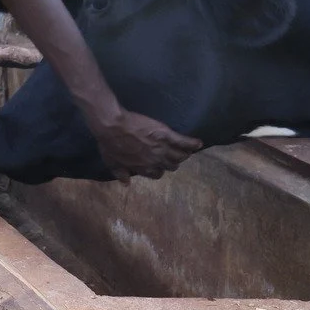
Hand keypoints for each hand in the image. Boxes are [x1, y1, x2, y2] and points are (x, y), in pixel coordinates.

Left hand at [86, 106, 201, 179]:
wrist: (113, 126)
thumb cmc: (110, 144)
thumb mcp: (112, 163)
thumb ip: (121, 174)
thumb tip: (126, 183)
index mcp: (143, 168)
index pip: (157, 174)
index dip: (159, 170)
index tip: (159, 166)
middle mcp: (155, 160)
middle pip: (171, 166)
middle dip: (172, 162)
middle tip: (173, 156)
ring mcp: (162, 148)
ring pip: (179, 156)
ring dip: (184, 154)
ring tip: (187, 151)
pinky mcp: (166, 135)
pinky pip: (183, 141)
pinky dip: (192, 143)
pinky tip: (199, 143)